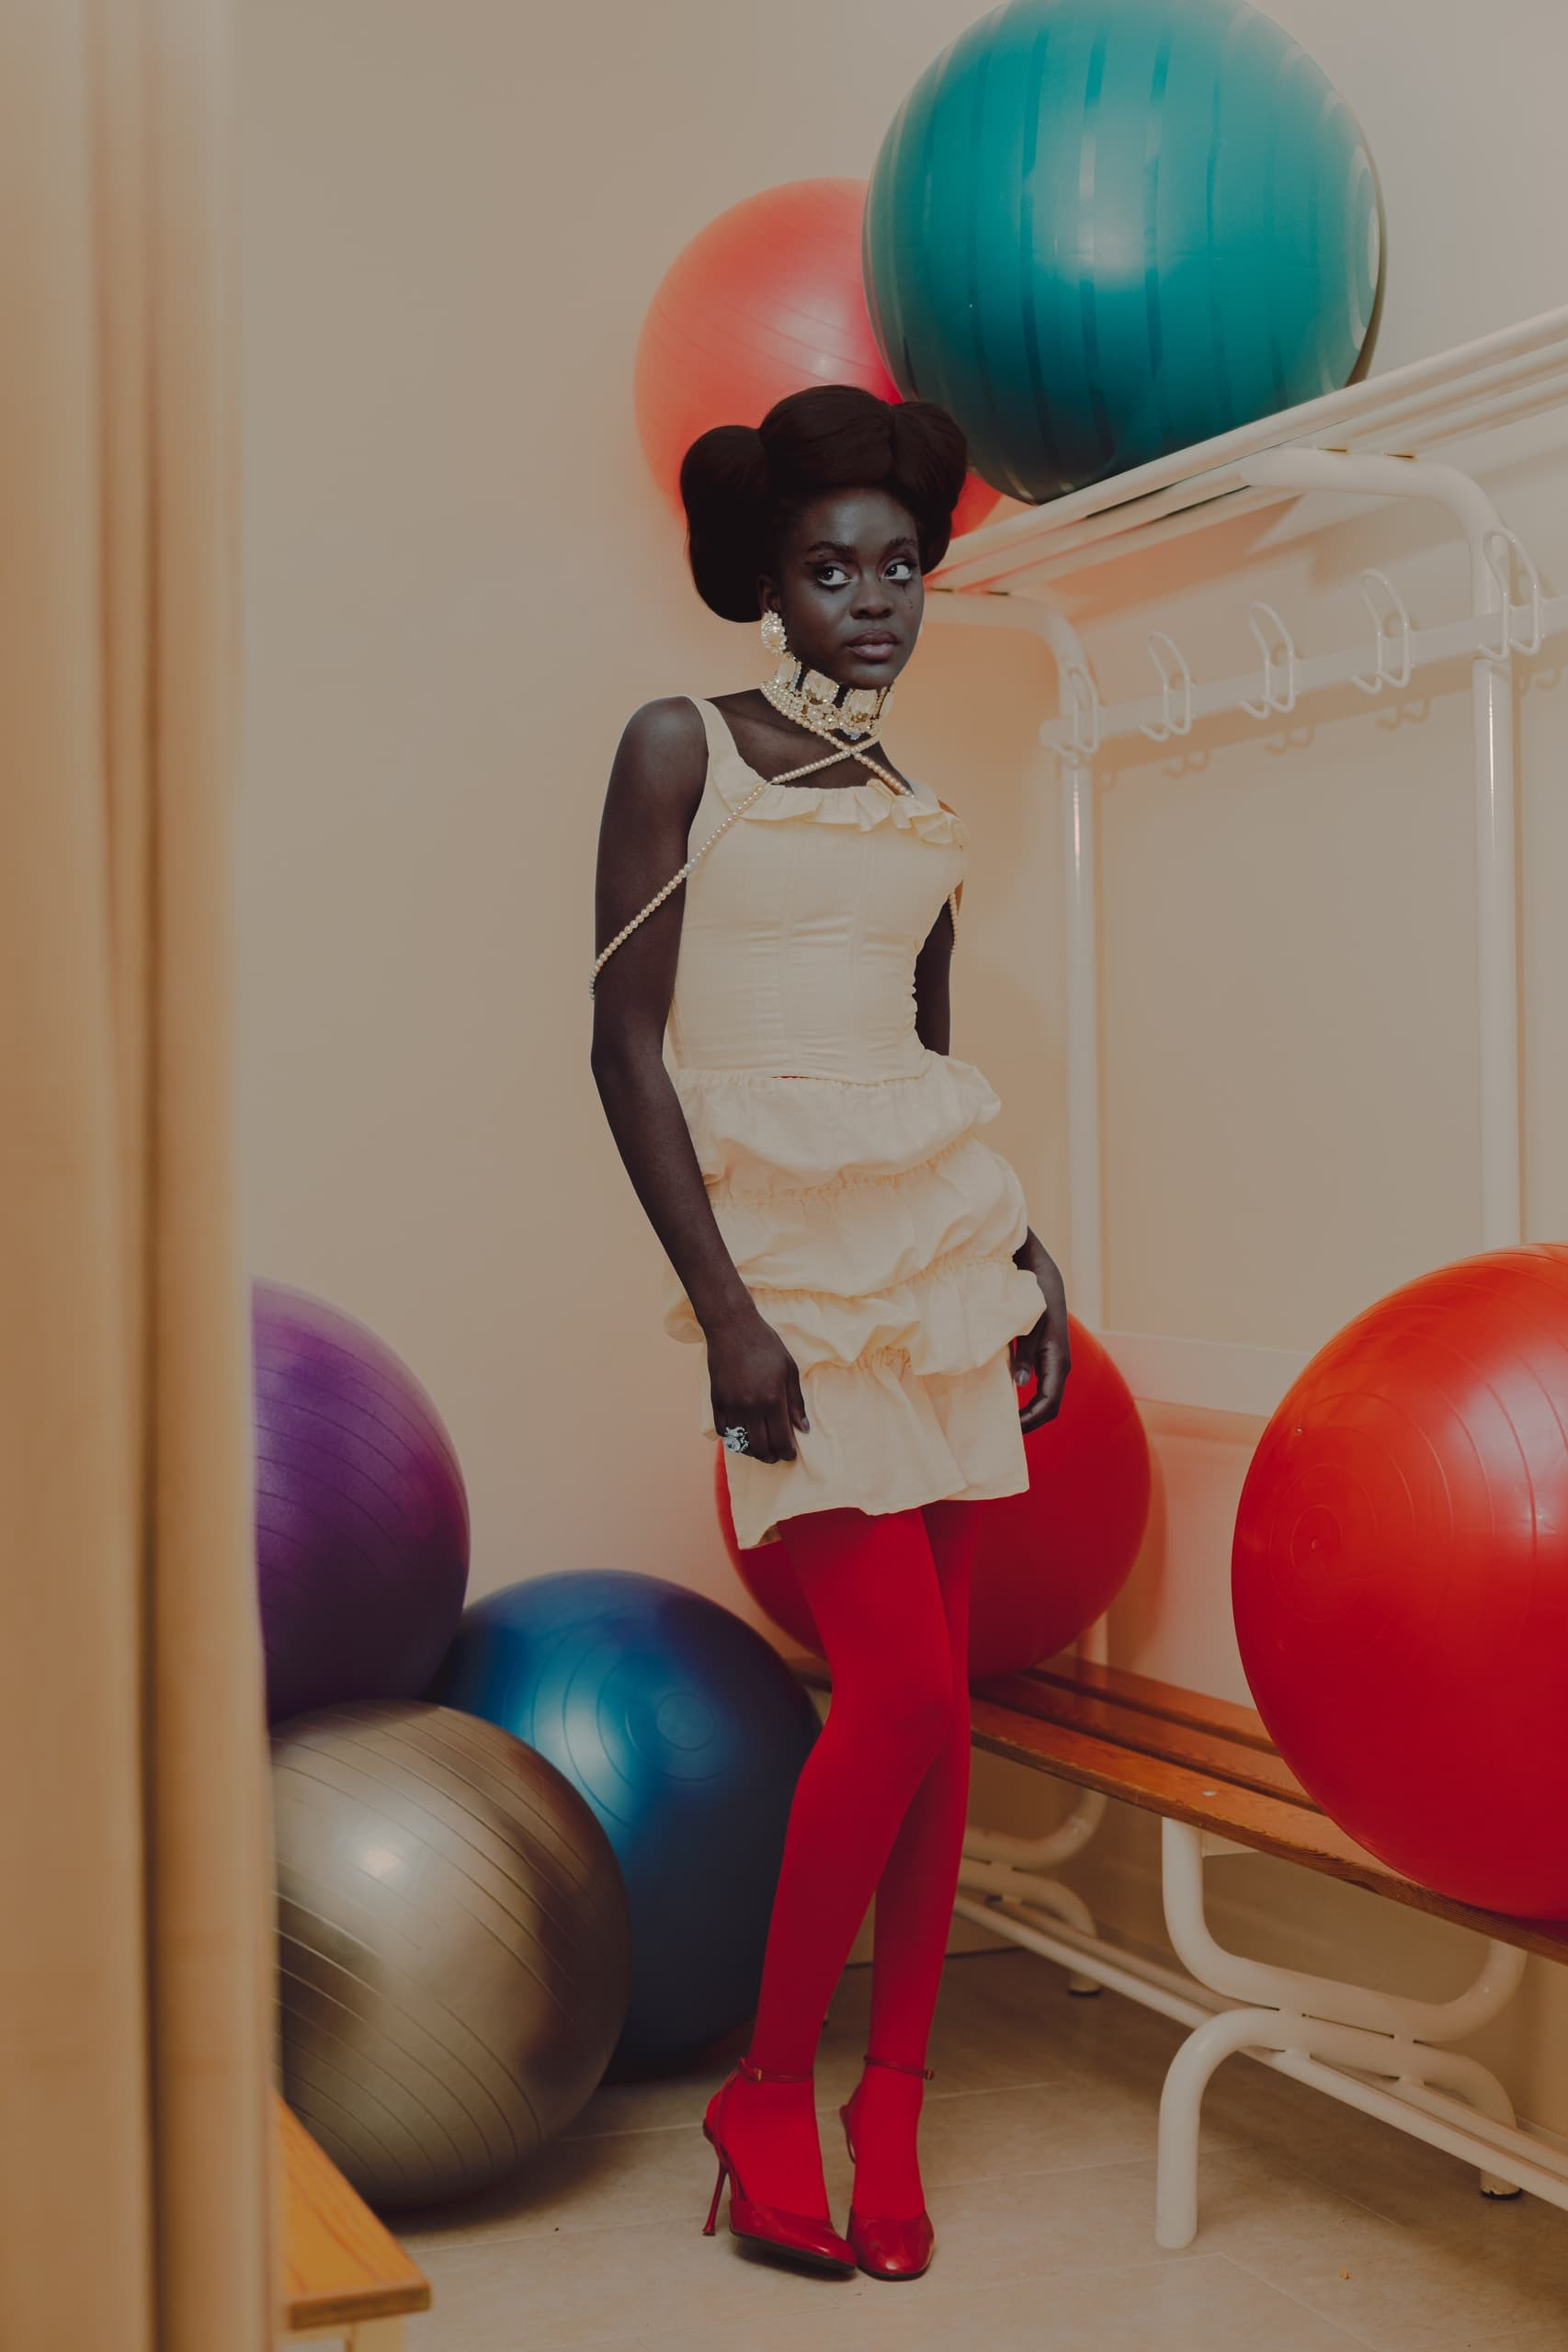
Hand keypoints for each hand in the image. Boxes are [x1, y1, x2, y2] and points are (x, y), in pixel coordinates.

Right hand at [705, 1303, 809, 1465]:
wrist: (732, 1328)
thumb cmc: (765, 1345)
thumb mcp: (789, 1370)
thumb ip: (796, 1402)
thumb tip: (803, 1429)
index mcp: (773, 1398)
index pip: (781, 1439)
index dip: (787, 1452)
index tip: (790, 1455)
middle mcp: (751, 1406)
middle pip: (761, 1447)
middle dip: (772, 1456)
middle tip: (777, 1455)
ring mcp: (731, 1405)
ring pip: (741, 1443)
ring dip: (753, 1451)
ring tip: (761, 1448)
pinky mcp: (716, 1401)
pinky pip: (724, 1432)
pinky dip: (734, 1439)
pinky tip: (743, 1436)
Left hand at [1010, 1229, 1070, 1433]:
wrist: (1042, 1273)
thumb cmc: (1035, 1296)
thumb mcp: (1028, 1323)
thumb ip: (1025, 1353)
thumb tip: (1021, 1383)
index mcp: (1059, 1360)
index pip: (1049, 1403)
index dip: (1031, 1420)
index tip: (1010, 1430)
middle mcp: (1059, 1365)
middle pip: (1049, 1406)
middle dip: (1030, 1423)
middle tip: (1004, 1435)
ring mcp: (1051, 1362)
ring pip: (1044, 1398)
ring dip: (1026, 1412)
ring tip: (1003, 1423)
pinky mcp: (1042, 1357)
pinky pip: (1037, 1386)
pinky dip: (1024, 1398)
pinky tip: (1005, 1400)